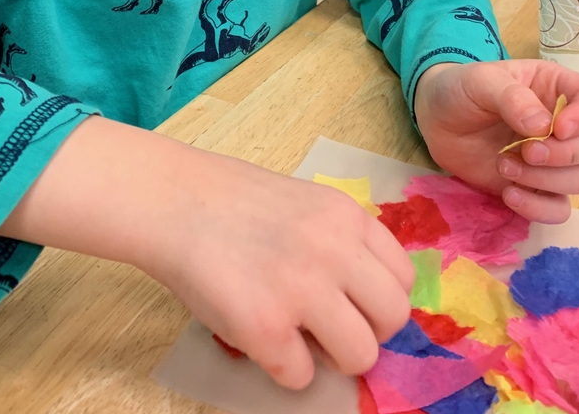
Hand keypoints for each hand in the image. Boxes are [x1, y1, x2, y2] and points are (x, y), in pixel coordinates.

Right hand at [0, 118, 412, 390]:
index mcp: (347, 217)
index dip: (379, 297)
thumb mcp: (308, 204)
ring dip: (333, 357)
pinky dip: (283, 367)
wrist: (175, 201)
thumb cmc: (234, 202)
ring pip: (361, 356)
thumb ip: (341, 241)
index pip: (403, 277)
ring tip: (301, 338)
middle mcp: (336, 251)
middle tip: (332, 326)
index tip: (354, 302)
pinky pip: (301, 376)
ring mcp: (303, 290)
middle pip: (393, 318)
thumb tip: (365, 297)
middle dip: (366, 331)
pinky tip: (262, 339)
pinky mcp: (266, 328)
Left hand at [413, 59, 578, 223]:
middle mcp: (563, 124)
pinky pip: (559, 209)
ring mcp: (552, 158)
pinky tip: (508, 194)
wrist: (436, 120)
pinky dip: (539, 208)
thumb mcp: (480, 81)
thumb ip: (511, 97)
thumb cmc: (461, 90)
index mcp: (556, 88)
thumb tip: (543, 126)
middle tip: (527, 151)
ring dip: (546, 179)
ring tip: (503, 165)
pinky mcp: (535, 187)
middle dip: (566, 153)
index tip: (558, 128)